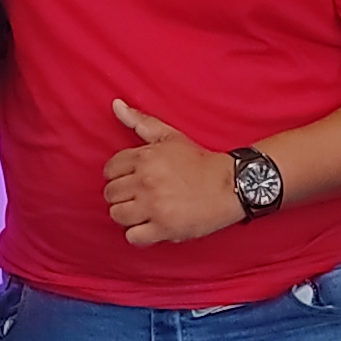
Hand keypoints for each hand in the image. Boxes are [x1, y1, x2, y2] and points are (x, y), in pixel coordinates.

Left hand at [104, 99, 242, 245]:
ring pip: (117, 215)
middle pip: (110, 194)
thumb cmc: (199, 161)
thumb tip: (116, 104)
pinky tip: (150, 227)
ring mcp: (154, 205)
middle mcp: (146, 180)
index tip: (133, 180)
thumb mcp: (170, 137)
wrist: (230, 185)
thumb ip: (140, 121)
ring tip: (143, 212)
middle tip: (139, 197)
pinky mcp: (164, 228)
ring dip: (128, 215)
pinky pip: (133, 237)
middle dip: (122, 196)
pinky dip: (139, 235)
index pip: (109, 170)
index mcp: (145, 157)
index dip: (119, 176)